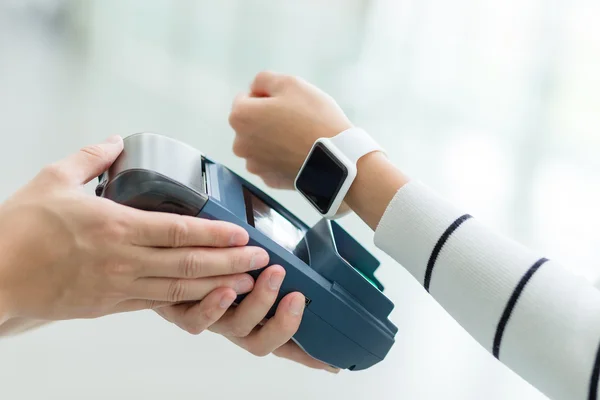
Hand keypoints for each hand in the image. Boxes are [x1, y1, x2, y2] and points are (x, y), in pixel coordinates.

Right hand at [0, 135, 268, 321]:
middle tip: (261, 260)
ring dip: (217, 286)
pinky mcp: (110, 306)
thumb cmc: (20, 229)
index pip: (179, 231)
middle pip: (189, 263)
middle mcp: (124, 260)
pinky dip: (186, 301)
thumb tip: (115, 142)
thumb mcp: (53, 179)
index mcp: (115, 226)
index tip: (243, 234)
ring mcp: (119, 287)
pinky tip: (206, 298)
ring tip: (247, 282)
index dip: (216, 234)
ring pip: (179, 288)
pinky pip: (156, 304)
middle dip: (230, 263)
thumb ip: (90, 159)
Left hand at [155, 265, 339, 373]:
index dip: (307, 354)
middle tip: (297, 297)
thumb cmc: (215, 258)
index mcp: (254, 316)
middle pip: (263, 343)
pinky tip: (226, 288)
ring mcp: (212, 319)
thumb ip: (275, 263)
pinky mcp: (183, 313)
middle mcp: (235, 323)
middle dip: (285, 323)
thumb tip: (307, 255)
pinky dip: (215, 306)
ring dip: (260, 303)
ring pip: (238, 329)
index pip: (284, 340)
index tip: (330, 361)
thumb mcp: (252, 260)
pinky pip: (199, 321)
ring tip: (273, 274)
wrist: (169, 251)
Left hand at [229, 71, 351, 188]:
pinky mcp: (269, 181)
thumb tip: (255, 90)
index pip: (246, 99)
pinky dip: (281, 159)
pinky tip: (298, 155)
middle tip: (295, 121)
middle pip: (251, 125)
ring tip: (298, 140)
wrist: (337, 158)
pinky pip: (272, 164)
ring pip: (260, 146)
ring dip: (272, 141)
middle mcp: (240, 144)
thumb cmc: (314, 117)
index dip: (267, 97)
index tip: (288, 104)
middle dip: (266, 121)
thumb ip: (264, 79)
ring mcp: (254, 166)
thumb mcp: (291, 83)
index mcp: (240, 117)